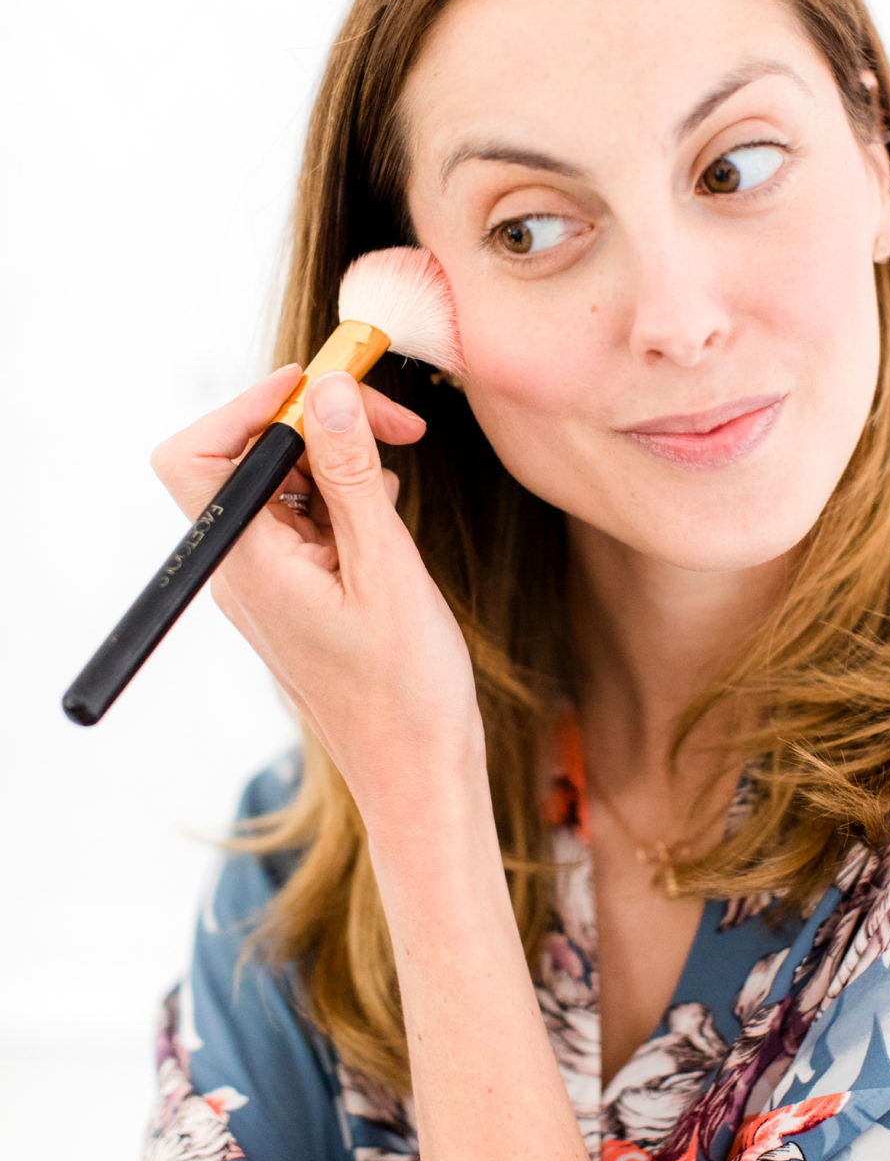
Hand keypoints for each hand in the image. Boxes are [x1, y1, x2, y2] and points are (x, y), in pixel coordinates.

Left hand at [150, 362, 483, 824]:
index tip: (323, 387)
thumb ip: (353, 475)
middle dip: (316, 424)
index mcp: (250, 564)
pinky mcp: (298, 593)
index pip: (198, 456)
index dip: (251, 406)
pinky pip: (308, 520)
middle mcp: (245, 569)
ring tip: (398, 489)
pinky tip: (390, 527)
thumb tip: (327, 392)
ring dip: (341, 465)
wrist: (419, 773)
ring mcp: (269, 583)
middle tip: (394, 424)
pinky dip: (349, 502)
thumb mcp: (387, 569)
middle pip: (248, 458)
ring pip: (285, 485)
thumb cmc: (406, 690)